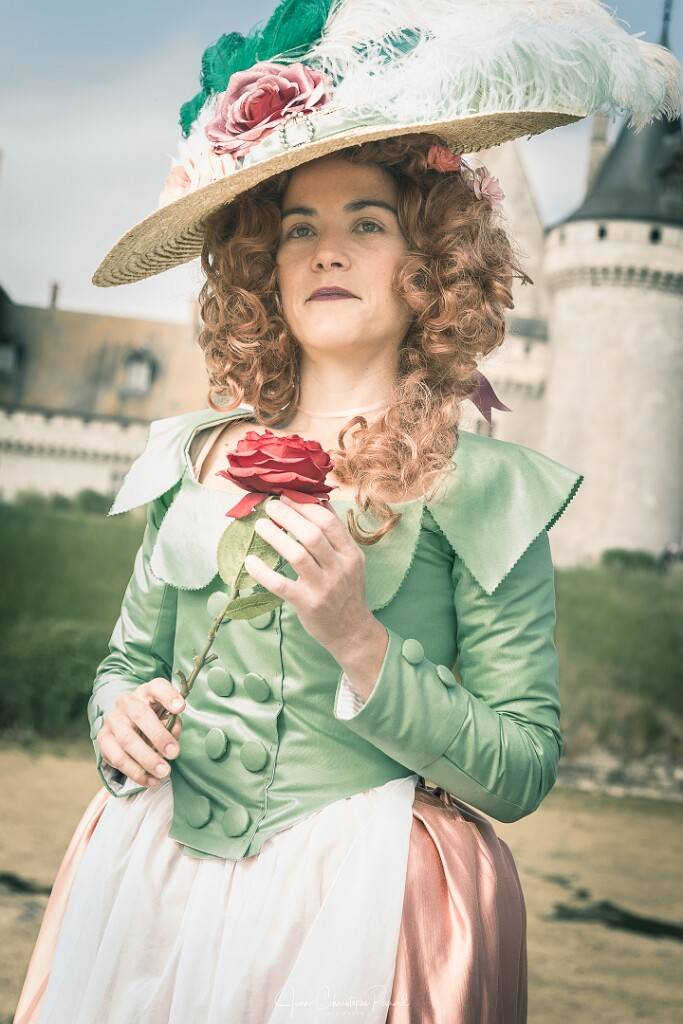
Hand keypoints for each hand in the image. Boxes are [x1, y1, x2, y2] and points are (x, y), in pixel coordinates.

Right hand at [95, 677, 185, 788]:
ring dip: (147, 759)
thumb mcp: (166, 717)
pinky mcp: (103, 739)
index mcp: (147, 692)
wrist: (125, 722)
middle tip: (174, 753)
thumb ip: (172, 723)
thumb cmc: (154, 719)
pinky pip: (117, 758)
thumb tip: (172, 734)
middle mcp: (127, 702)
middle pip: (141, 715)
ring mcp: (112, 720)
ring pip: (127, 740)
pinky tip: (150, 780)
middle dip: (159, 736)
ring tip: (164, 773)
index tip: (181, 708)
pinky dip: (135, 772)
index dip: (169, 696)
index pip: (157, 687)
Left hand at [246, 494, 373, 652]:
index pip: (328, 522)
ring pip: (297, 555)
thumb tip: (319, 501)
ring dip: (275, 537)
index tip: (286, 496)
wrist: (352, 631)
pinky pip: (281, 585)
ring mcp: (324, 587)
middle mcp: (340, 568)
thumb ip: (335, 533)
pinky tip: (250, 561)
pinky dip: (264, 572)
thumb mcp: (350, 560)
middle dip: (288, 516)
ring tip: (260, 525)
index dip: (304, 506)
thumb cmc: (347, 591)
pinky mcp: (307, 604)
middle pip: (312, 535)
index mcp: (351, 553)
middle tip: (270, 506)